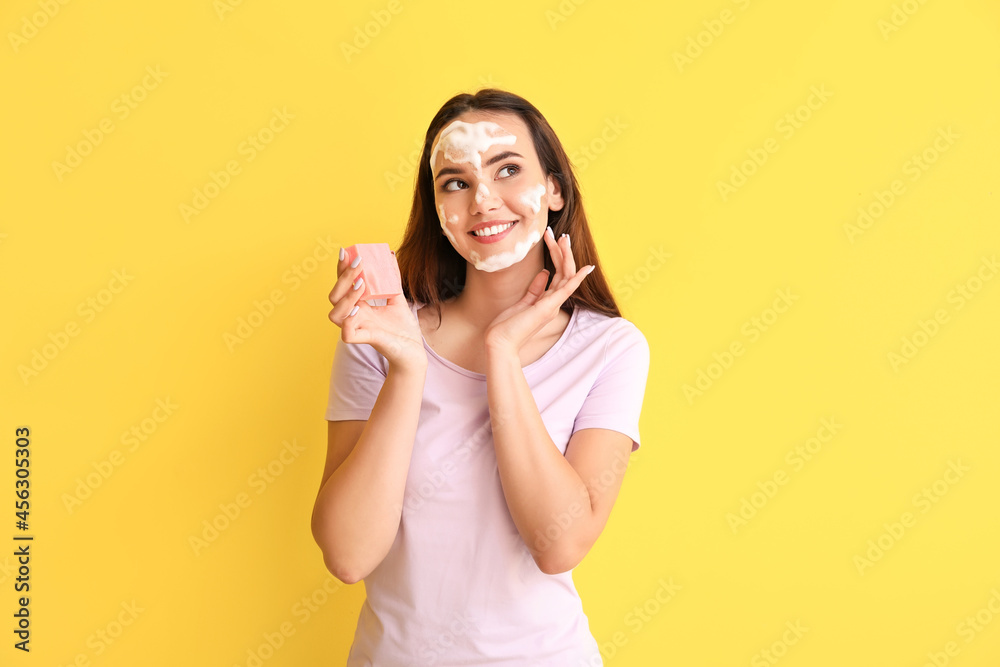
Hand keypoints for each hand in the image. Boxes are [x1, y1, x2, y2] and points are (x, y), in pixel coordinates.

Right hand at [328, 249, 426, 371]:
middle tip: (359, 263)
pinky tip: (358, 309)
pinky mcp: (365, 340)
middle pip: (334, 296)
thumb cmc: (402, 327)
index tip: (346, 251)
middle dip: (343, 278)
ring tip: (361, 285)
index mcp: (358, 305)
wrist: (413, 350)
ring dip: (346, 297)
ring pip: (335, 315)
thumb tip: (390, 255)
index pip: (342, 284)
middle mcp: (353, 316)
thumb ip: (392, 278)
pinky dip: (349, 321)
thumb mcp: (397, 298)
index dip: (341, 269)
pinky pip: (347, 334)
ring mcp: (357, 328)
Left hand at [484, 227, 593, 353]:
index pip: (558, 274)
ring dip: (566, 255)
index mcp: (547, 301)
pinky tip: (586, 267)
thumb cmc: (507, 326)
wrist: (499, 343)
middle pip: (564, 272)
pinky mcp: (548, 307)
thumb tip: (544, 272)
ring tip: (564, 238)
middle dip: (561, 251)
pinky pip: (567, 289)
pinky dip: (577, 278)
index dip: (556, 255)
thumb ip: (535, 288)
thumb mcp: (522, 302)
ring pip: (566, 275)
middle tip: (557, 233)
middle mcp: (553, 302)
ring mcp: (552, 305)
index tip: (551, 239)